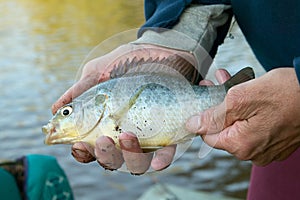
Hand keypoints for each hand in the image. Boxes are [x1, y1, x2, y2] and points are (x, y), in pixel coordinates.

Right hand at [52, 43, 191, 173]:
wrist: (162, 49)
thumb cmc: (129, 61)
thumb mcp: (101, 71)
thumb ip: (81, 88)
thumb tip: (55, 109)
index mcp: (106, 123)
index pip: (91, 147)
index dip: (83, 152)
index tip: (79, 145)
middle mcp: (125, 133)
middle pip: (112, 159)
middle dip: (105, 155)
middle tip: (103, 140)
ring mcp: (148, 136)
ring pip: (136, 162)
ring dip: (129, 157)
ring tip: (127, 135)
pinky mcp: (170, 133)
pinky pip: (166, 156)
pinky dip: (161, 162)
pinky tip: (157, 162)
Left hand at [186, 68, 299, 165]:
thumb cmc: (286, 93)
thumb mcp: (240, 98)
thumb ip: (213, 115)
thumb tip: (193, 125)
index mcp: (241, 145)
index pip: (208, 136)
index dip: (202, 117)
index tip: (202, 99)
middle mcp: (253, 152)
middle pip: (223, 129)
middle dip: (217, 105)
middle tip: (214, 85)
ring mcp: (266, 148)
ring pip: (237, 125)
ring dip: (230, 104)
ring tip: (227, 82)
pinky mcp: (276, 140)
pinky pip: (252, 127)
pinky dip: (246, 110)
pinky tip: (245, 92)